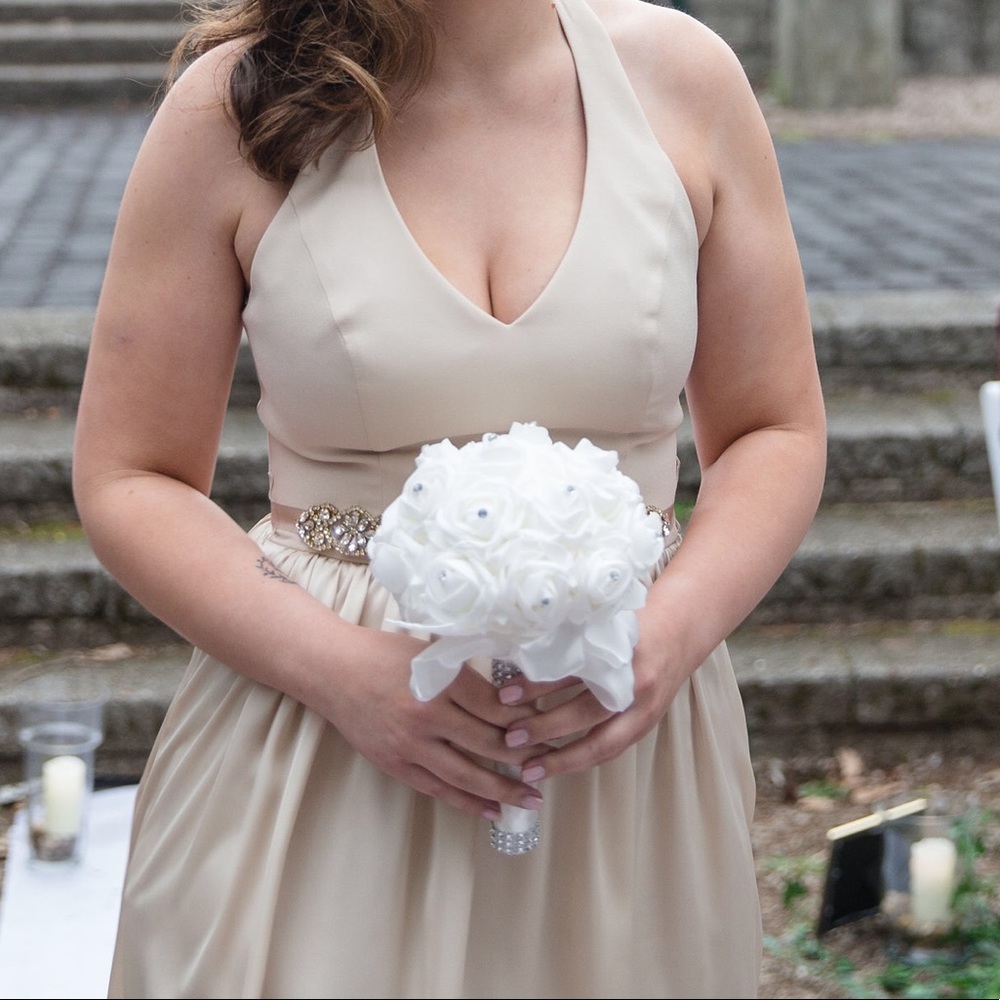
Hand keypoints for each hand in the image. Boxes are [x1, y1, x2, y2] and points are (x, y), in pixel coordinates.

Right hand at [320, 632, 546, 820]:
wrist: (333, 671)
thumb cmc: (384, 655)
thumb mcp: (432, 654)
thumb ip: (468, 676)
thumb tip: (514, 699)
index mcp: (442, 681)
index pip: (497, 708)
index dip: (527, 721)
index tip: (550, 728)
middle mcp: (428, 716)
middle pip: (489, 743)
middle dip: (526, 758)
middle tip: (552, 764)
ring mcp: (411, 745)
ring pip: (468, 775)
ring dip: (505, 790)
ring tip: (533, 800)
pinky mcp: (396, 765)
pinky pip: (440, 790)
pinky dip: (469, 803)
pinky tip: (493, 811)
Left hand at [494, 611, 689, 782]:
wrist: (680, 633)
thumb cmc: (633, 625)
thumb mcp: (602, 625)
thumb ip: (571, 643)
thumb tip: (518, 660)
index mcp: (622, 653)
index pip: (574, 674)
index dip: (538, 686)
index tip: (504, 696)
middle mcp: (636, 685)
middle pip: (587, 714)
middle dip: (545, 728)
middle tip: (510, 738)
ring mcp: (645, 710)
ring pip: (601, 743)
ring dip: (562, 759)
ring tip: (528, 768)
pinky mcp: (645, 726)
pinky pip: (611, 750)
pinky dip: (582, 760)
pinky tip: (555, 766)